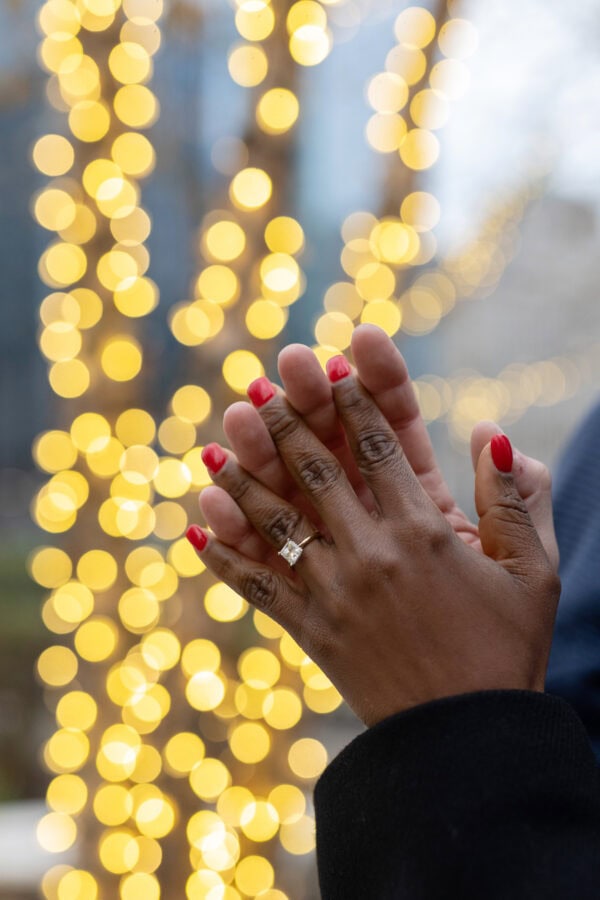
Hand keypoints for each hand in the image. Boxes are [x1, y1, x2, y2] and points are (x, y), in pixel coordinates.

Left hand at [187, 365, 559, 725]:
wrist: (466, 739)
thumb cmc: (505, 650)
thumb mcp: (533, 573)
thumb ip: (518, 501)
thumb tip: (493, 434)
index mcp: (425, 532)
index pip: (380, 446)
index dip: (355, 397)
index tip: (334, 359)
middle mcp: (370, 553)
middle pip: (316, 469)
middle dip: (287, 418)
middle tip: (261, 379)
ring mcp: (332, 592)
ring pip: (276, 519)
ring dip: (244, 474)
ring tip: (218, 438)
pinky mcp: (309, 631)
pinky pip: (258, 588)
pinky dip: (224, 558)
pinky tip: (196, 525)